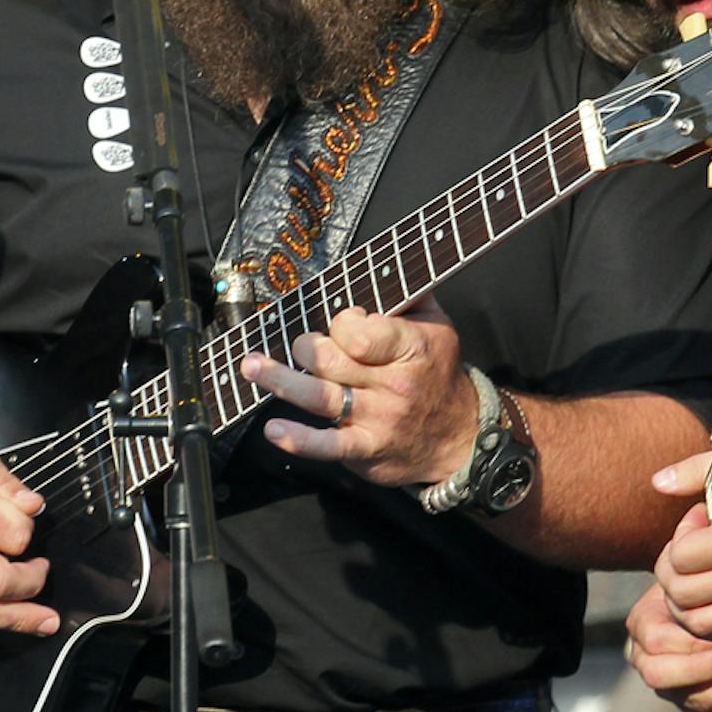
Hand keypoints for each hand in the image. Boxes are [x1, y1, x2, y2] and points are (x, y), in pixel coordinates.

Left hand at [242, 297, 480, 487]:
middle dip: (307, 348)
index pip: (357, 331)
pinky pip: (327, 446)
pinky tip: (274, 429)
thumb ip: (408, 295)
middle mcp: (392, 385)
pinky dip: (298, 440)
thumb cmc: (437, 373)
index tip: (345, 324)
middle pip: (330, 360)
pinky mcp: (365, 450)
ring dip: (280, 380)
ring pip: (319, 397)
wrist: (460, 437)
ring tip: (252, 366)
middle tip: (304, 346)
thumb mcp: (438, 326)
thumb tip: (379, 262)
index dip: (342, 323)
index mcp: (411, 348)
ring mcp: (377, 419)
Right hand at [624, 577, 711, 711]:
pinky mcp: (693, 703)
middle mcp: (647, 659)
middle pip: (658, 675)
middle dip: (697, 670)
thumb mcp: (693, 583)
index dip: (689, 644)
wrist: (708, 604)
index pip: (656, 641)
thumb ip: (699, 598)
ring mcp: (669, 685)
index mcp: (642, 625)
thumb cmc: (702, 590)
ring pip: (687, 700)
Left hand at [651, 445, 711, 642]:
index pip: (683, 557)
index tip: (696, 520)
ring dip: (680, 602)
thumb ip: (697, 471)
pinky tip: (706, 597)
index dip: (677, 537)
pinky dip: (706, 623)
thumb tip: (658, 482)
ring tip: (688, 577)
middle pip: (683, 594)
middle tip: (684, 551)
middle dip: (669, 570)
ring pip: (700, 624)